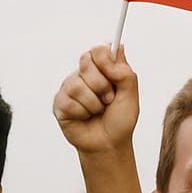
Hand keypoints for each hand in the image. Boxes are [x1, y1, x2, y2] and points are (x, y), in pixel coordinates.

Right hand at [53, 44, 138, 161]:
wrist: (109, 144)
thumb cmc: (120, 120)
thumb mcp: (131, 95)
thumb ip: (125, 72)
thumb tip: (117, 48)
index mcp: (102, 69)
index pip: (98, 49)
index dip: (104, 59)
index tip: (113, 74)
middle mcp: (84, 74)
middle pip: (86, 62)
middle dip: (102, 85)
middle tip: (109, 99)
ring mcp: (70, 87)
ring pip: (77, 84)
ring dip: (94, 103)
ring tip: (98, 111)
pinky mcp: (60, 102)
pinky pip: (69, 101)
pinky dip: (83, 113)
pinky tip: (85, 117)